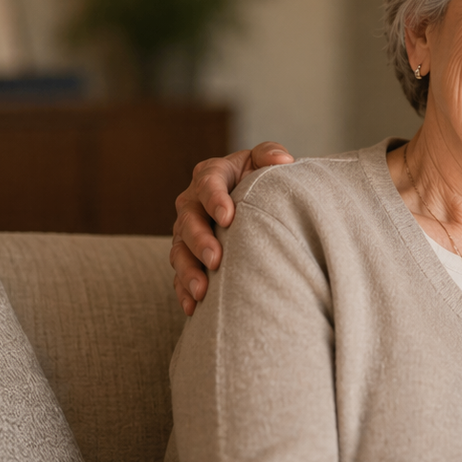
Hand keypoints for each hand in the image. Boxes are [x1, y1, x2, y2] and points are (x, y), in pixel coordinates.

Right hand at [171, 142, 294, 315]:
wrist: (253, 199)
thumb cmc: (259, 176)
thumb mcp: (264, 159)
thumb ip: (271, 154)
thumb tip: (283, 161)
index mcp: (211, 175)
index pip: (208, 183)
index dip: (215, 199)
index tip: (228, 217)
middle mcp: (191, 202)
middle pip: (188, 220)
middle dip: (200, 241)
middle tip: (216, 258)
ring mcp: (186, 230)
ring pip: (179, 251)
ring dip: (188, 271)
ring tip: (202, 291)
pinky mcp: (187, 254)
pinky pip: (178, 274)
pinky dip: (183, 291)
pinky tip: (192, 307)